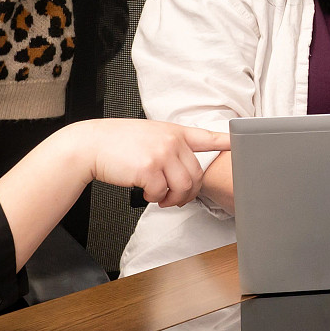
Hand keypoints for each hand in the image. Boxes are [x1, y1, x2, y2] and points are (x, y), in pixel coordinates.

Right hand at [80, 119, 229, 205]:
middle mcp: (171, 141)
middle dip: (188, 193)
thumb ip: (169, 146)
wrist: (91, 145)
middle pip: (195, 175)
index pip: (206, 136)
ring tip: (160, 198)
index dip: (225, 141)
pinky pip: (162, 193)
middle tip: (174, 198)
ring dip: (173, 199)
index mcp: (174, 131)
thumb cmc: (117, 143)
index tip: (238, 144)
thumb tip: (183, 172)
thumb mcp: (149, 135)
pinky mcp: (149, 169)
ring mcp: (161, 153)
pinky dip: (154, 198)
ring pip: (182, 187)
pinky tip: (145, 193)